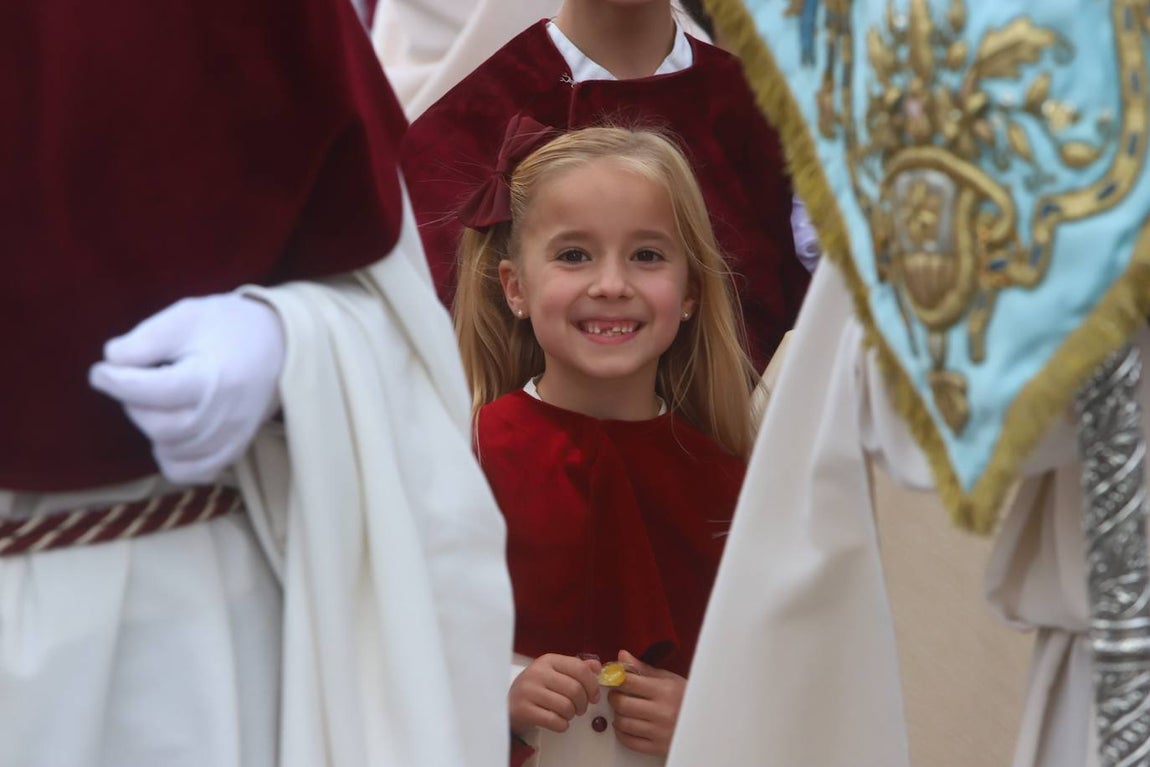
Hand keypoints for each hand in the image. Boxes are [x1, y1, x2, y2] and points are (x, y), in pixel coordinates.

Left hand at [89, 293, 284, 483]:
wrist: (283, 344)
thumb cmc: (230, 326)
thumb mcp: (186, 316)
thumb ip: (146, 338)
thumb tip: (112, 360)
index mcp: (211, 378)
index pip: (153, 391)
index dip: (117, 382)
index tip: (100, 370)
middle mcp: (223, 415)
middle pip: (158, 425)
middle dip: (134, 403)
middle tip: (135, 380)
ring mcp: (231, 437)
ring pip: (171, 450)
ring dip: (152, 427)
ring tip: (156, 402)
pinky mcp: (234, 449)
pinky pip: (192, 472)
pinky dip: (172, 459)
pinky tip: (170, 435)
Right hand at [509, 653, 600, 735]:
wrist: (508, 704)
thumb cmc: (537, 688)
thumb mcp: (555, 673)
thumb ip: (576, 668)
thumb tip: (597, 666)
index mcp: (548, 660)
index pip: (579, 668)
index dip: (592, 685)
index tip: (594, 696)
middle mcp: (538, 673)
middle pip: (575, 689)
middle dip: (583, 703)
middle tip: (580, 709)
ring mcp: (529, 691)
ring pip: (566, 706)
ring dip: (572, 715)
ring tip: (568, 714)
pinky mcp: (524, 710)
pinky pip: (554, 721)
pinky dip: (562, 725)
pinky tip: (559, 722)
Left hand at [606, 650, 685, 755]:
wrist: (705, 723)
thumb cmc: (685, 698)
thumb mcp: (668, 679)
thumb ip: (642, 669)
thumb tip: (622, 656)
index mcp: (664, 690)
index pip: (628, 682)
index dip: (616, 679)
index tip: (615, 679)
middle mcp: (661, 711)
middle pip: (622, 703)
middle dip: (614, 698)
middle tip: (616, 695)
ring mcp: (659, 731)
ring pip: (623, 723)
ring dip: (617, 716)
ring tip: (622, 710)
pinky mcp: (657, 747)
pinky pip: (629, 741)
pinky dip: (621, 733)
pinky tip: (626, 726)